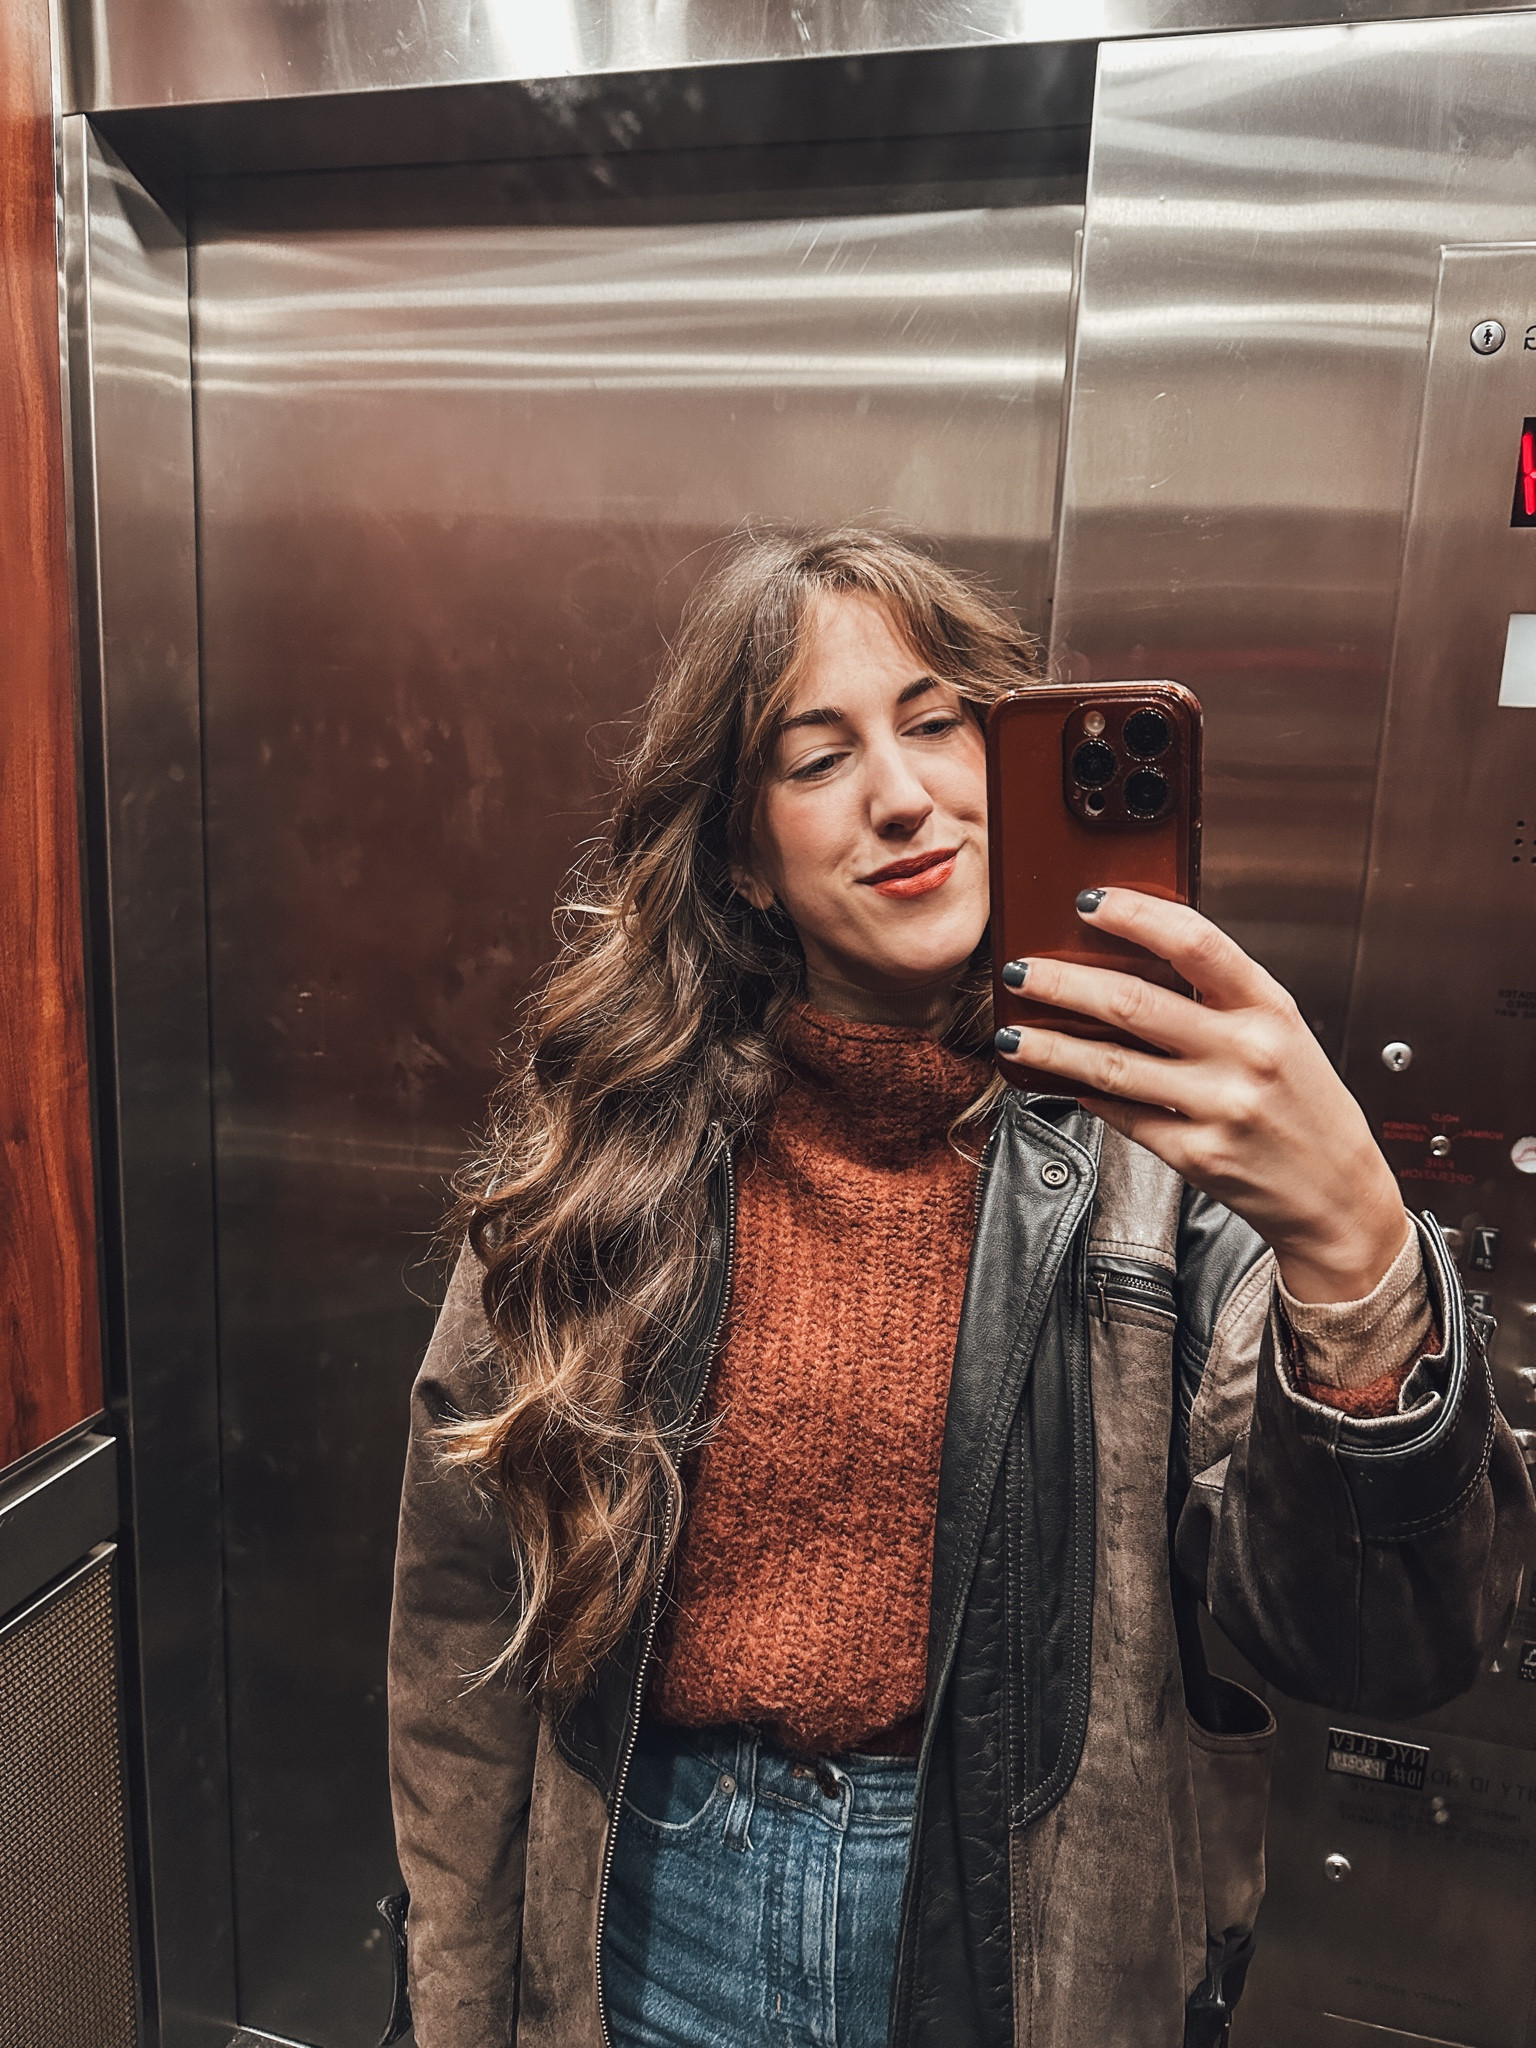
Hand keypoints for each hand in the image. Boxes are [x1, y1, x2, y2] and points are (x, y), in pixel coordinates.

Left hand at [993, 889, 1408, 1302]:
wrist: (1339, 1195)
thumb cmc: (1306, 1106)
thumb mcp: (1280, 1032)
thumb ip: (1220, 995)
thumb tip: (1135, 959)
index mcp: (1268, 1008)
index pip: (1195, 941)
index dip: (1135, 915)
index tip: (1089, 903)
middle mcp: (1247, 1052)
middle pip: (1133, 1002)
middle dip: (1063, 983)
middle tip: (1022, 972)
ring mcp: (1220, 1106)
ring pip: (1110, 1064)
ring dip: (1050, 1046)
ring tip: (1014, 1034)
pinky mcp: (1196, 1154)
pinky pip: (1123, 1114)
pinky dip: (1084, 1094)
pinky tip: (1062, 1082)